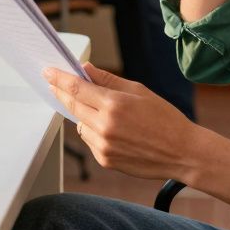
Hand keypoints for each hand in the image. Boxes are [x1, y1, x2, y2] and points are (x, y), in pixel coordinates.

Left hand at [46, 63, 201, 180]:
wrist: (182, 153)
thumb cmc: (165, 119)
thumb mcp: (139, 91)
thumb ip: (109, 80)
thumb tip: (86, 69)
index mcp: (114, 105)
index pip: (76, 88)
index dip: (59, 78)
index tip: (47, 71)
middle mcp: (105, 126)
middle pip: (72, 106)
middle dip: (61, 93)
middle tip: (54, 83)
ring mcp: (103, 146)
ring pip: (80, 124)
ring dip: (83, 115)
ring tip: (103, 111)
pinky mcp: (105, 160)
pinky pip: (90, 141)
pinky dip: (94, 132)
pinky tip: (113, 130)